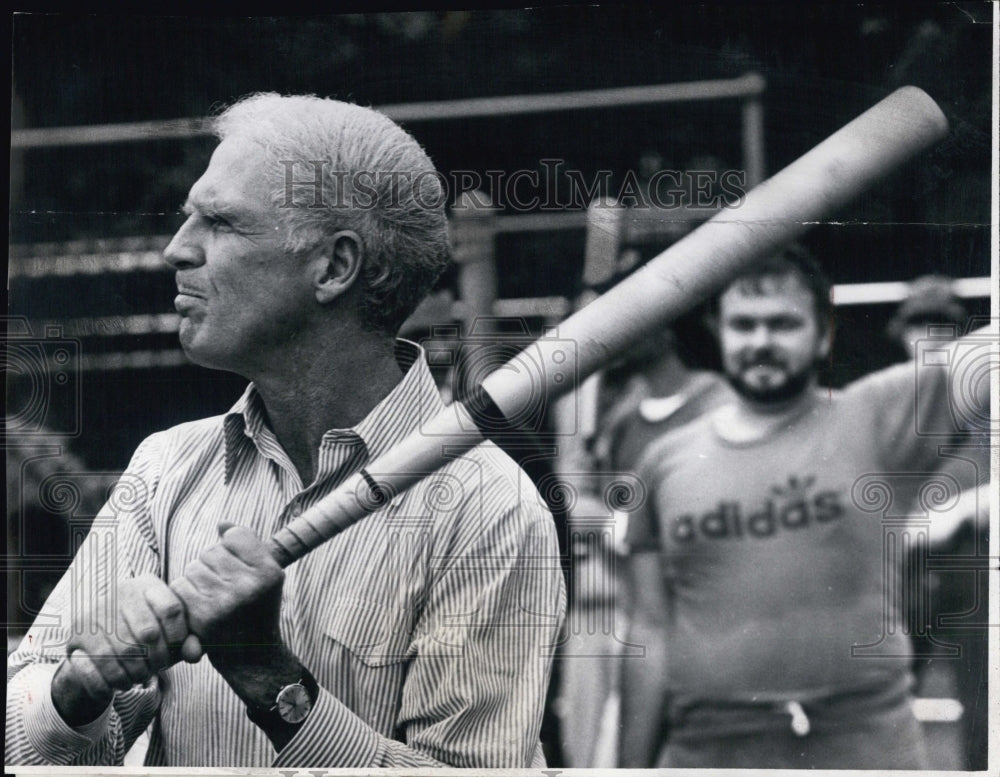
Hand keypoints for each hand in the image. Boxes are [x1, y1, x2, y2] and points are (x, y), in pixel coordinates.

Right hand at [53, 575, 189, 725]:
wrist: (98, 638)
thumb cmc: (144, 634)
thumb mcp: (168, 633)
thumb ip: (187, 641)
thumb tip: (195, 655)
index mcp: (147, 584)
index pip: (172, 609)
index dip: (178, 635)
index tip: (176, 650)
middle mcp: (121, 591)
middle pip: (148, 633)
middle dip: (157, 659)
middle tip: (157, 668)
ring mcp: (96, 611)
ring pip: (123, 652)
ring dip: (135, 673)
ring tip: (140, 677)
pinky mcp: (77, 632)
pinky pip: (97, 665)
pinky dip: (111, 682)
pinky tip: (119, 684)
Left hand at [171, 522, 284, 669]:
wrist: (252, 655)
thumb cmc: (257, 608)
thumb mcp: (266, 575)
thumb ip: (248, 545)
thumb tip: (221, 524)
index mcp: (269, 571)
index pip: (235, 535)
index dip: (232, 548)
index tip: (240, 567)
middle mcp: (249, 585)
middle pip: (211, 551)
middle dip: (213, 565)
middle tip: (226, 588)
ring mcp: (225, 601)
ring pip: (193, 567)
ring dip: (198, 580)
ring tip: (214, 599)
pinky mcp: (203, 616)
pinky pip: (181, 587)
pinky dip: (186, 595)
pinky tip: (201, 609)